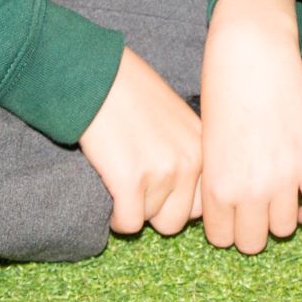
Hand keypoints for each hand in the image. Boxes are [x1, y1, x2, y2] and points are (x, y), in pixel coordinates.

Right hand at [78, 48, 203, 237]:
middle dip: (157, 210)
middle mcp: (191, 160)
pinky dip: (117, 218)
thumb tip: (187, 194)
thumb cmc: (131, 94)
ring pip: (151, 221)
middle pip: (179, 219)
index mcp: (203, 146)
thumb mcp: (177, 119)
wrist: (96, 78)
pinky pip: (129, 224)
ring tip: (122, 179)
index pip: (205, 202)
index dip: (179, 201)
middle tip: (138, 189)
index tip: (160, 191)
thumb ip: (187, 152)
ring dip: (134, 208)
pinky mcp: (132, 180)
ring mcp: (163, 171)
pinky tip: (111, 195)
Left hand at [197, 0, 301, 255]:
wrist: (251, 55)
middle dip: (252, 229)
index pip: (222, 238)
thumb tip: (230, 209)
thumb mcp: (207, 144)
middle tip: (254, 208)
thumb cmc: (221, 92)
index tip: (231, 212)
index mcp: (217, 187)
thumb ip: (218, 182)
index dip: (227, 226)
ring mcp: (284, 178)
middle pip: (253, 243)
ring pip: (285, 230)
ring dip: (281, 218)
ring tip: (278, 198)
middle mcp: (249, 190)